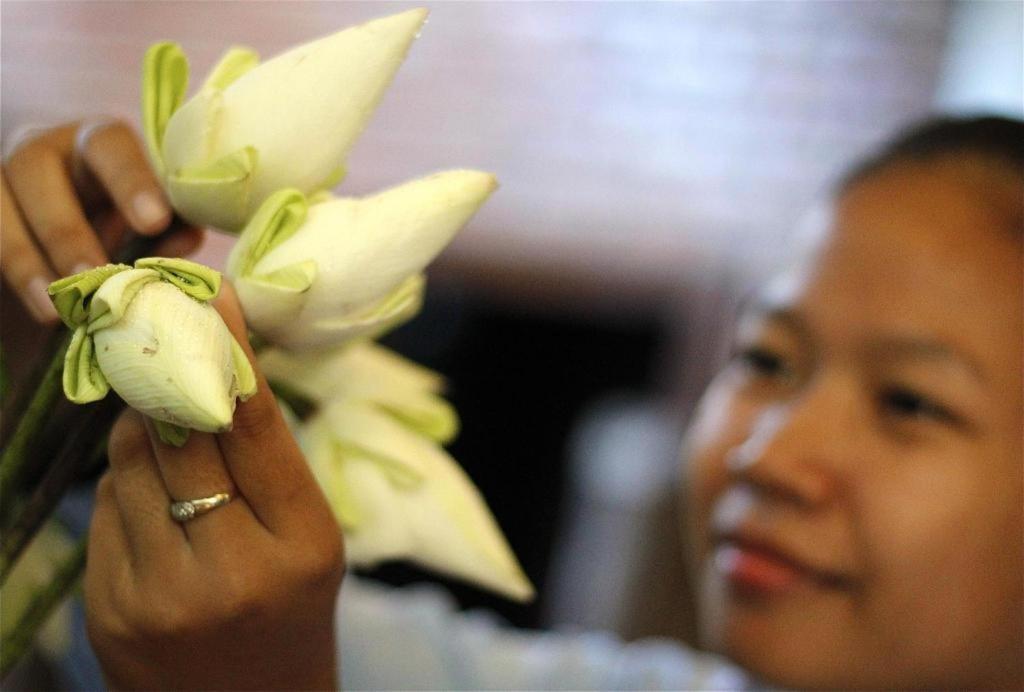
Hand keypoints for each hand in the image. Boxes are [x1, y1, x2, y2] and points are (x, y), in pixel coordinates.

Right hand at [1, 120, 201, 323]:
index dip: (131, 180)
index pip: (109, 144)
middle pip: (36, 166)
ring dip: (26, 259)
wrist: (65, 261)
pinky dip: (8, 272)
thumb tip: (187, 235)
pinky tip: (34, 306)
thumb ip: (167, 232)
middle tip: (95, 274)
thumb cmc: (120, 236)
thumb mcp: (145, 232)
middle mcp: (42, 151)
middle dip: (65, 227)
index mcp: (96, 145)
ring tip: (56, 309)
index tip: (155, 220)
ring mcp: (0, 181)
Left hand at [84, 283, 344, 690]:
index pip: (257, 427)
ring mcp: (160, 596)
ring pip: (129, 466)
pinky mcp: (108, 613)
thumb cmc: (293, 615)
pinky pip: (103, 512)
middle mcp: (229, 571)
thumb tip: (203, 378)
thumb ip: (267, 468)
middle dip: (165, 377)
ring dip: (141, 434)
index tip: (210, 293)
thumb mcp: (310, 542)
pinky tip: (150, 505)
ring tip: (165, 434)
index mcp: (300, 547)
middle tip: (157, 329)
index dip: (230, 351)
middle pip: (181, 435)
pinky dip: (122, 489)